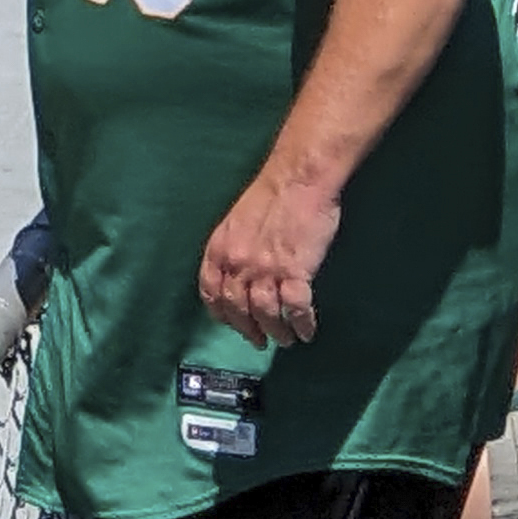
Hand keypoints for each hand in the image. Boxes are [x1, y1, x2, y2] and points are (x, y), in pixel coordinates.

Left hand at [199, 163, 340, 347]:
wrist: (299, 178)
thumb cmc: (271, 195)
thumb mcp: (236, 222)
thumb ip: (232, 249)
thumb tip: (237, 275)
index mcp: (220, 249)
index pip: (210, 292)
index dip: (220, 313)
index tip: (231, 324)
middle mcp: (237, 263)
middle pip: (237, 309)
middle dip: (248, 330)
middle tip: (259, 340)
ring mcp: (266, 269)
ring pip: (266, 314)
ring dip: (276, 332)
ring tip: (286, 339)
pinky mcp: (295, 271)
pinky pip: (296, 308)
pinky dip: (302, 324)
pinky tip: (307, 331)